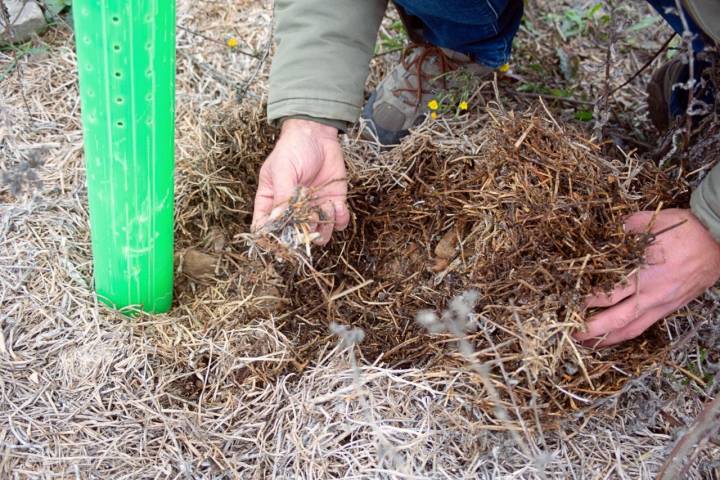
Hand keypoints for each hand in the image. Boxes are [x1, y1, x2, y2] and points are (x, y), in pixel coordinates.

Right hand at [252, 119, 349, 244]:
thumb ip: (282, 195)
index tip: (284, 236)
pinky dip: (340, 219)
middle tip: (310, 218)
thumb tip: (278, 219)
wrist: (318, 134)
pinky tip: (337, 205)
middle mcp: (293, 211)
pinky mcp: (333, 204)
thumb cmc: (293, 148)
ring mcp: (314, 209)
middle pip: (295, 237)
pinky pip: (338, 223)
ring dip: (324, 226)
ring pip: (318, 235)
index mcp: (272, 202)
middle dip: (304, 234)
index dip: (274, 237)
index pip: (267, 228)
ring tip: (326, 205)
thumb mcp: (283, 169)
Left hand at [574, 208, 719, 346]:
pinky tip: (615, 334)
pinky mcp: (671, 308)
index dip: (584, 301)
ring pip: (631, 329)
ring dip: (607, 338)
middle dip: (590, 329)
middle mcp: (652, 295)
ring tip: (587, 343)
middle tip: (568, 332)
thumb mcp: (655, 222)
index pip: (606, 294)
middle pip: (615, 320)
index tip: (564, 302)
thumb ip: (628, 226)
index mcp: (645, 275)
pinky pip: (645, 326)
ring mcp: (662, 305)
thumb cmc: (689, 230)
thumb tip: (609, 228)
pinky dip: (626, 333)